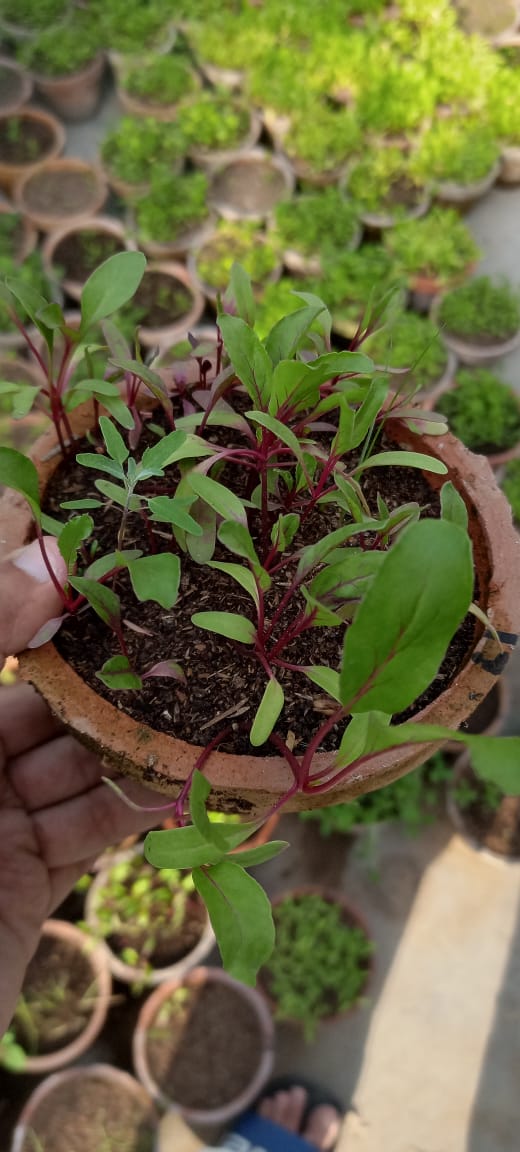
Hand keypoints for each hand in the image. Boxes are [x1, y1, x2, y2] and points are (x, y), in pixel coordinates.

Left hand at [0, 538, 164, 1034]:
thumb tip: (47, 556)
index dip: (40, 595)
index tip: (111, 561)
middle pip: (40, 695)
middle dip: (106, 672)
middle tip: (181, 634)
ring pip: (76, 760)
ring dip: (131, 739)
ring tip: (198, 702)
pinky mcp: (23, 882)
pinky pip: (89, 829)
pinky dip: (133, 806)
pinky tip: (177, 778)